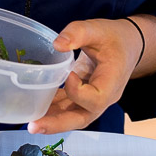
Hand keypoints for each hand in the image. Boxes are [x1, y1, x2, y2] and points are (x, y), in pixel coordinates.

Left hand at [27, 18, 142, 134]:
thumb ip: (78, 33)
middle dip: (56, 124)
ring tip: (29, 122)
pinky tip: (35, 106)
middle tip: (33, 126)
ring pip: (72, 117)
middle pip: (81, 119)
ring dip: (50, 120)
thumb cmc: (114, 38)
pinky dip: (52, 109)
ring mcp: (93, 101)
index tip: (68, 74)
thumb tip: (57, 44)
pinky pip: (67, 109)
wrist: (126, 46)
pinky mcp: (83, 98)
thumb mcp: (98, 29)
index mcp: (112, 83)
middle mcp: (104, 98)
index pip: (94, 99)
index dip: (77, 91)